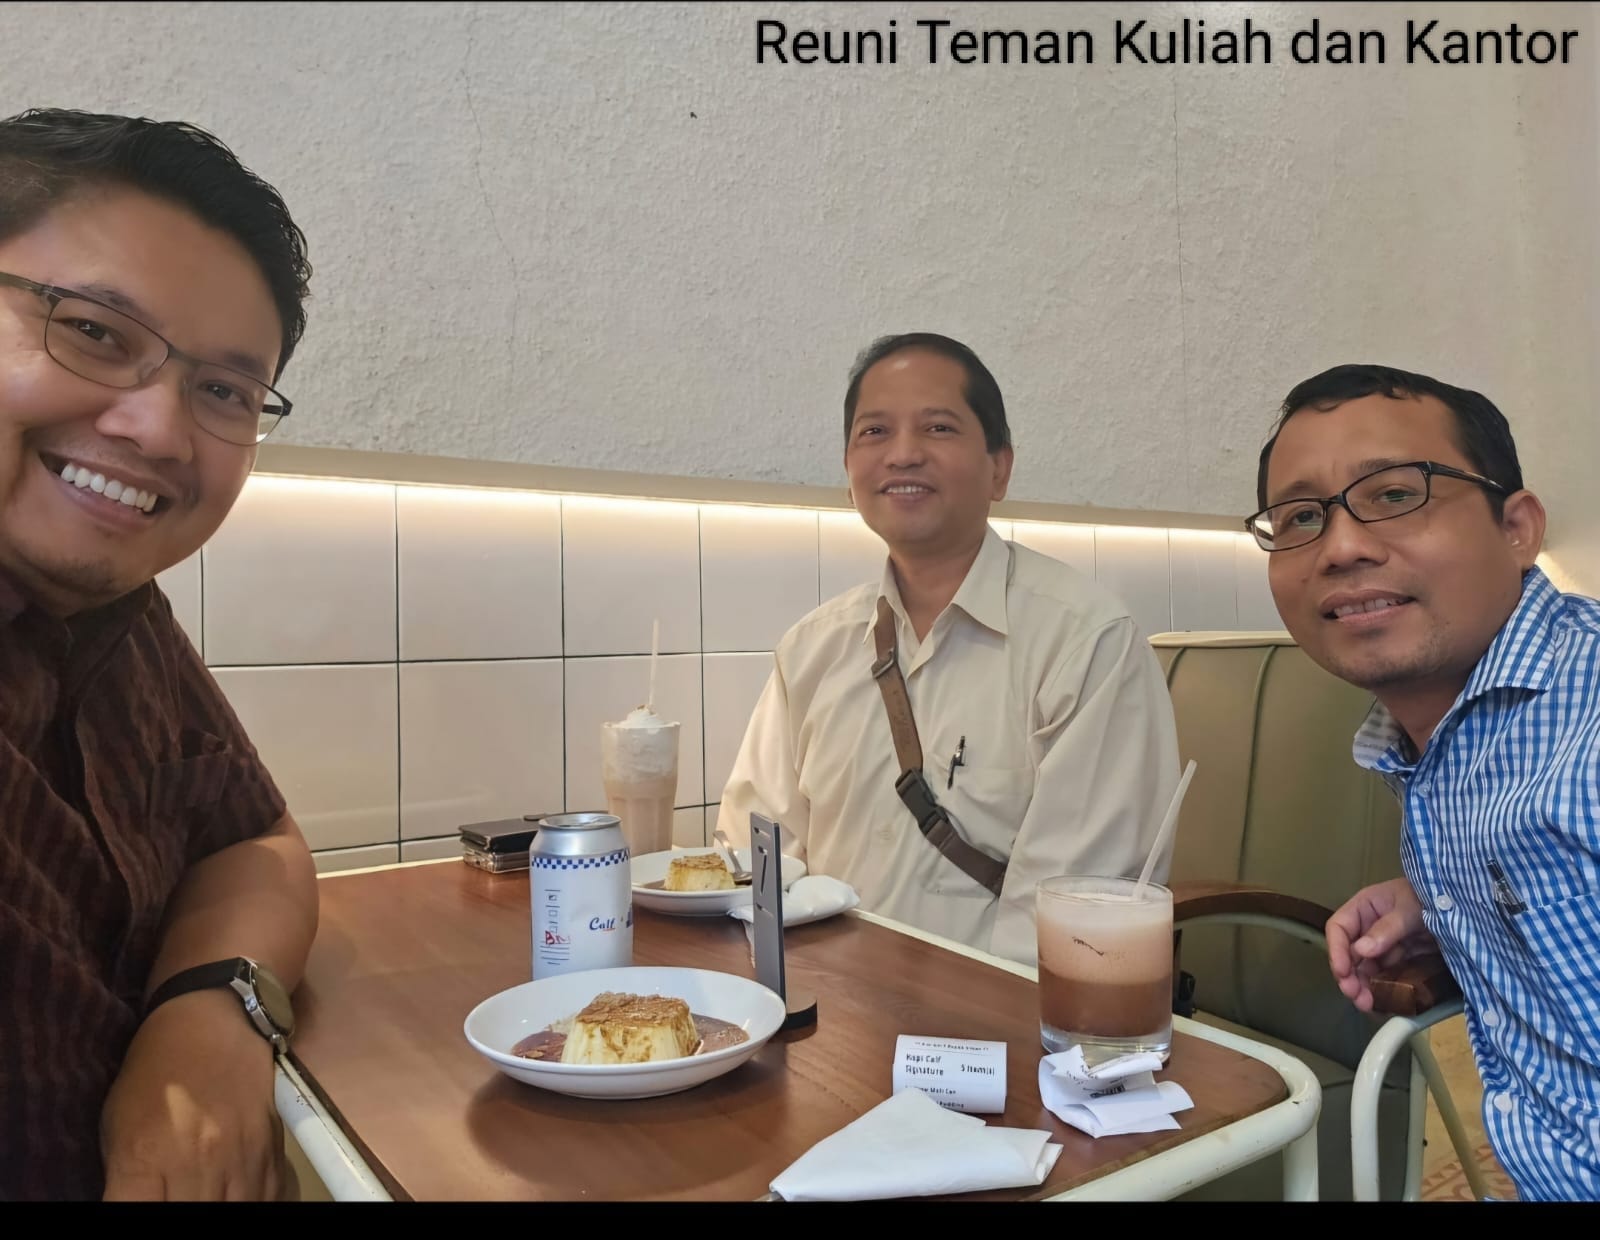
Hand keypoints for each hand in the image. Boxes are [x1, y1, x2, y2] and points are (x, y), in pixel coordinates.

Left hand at [100, 987, 292, 1200]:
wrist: (212, 1022)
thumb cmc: (153, 1074)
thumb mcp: (117, 1128)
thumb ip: (126, 1182)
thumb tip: (134, 1203)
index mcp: (146, 1158)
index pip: (137, 1216)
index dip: (136, 1218)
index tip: (144, 1202)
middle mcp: (197, 1163)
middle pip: (193, 1217)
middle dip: (181, 1213)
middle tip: (176, 1194)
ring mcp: (239, 1157)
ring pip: (237, 1211)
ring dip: (221, 1209)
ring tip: (207, 1194)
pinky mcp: (271, 1147)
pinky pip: (270, 1196)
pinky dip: (254, 1202)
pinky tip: (238, 1195)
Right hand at [1325, 877, 1436, 1012]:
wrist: (1464, 909)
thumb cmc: (1430, 899)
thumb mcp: (1409, 909)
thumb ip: (1387, 928)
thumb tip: (1362, 950)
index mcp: (1364, 909)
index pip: (1339, 928)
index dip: (1336, 950)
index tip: (1343, 971)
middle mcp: (1368, 929)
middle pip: (1349, 955)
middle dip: (1349, 976)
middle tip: (1355, 995)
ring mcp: (1384, 948)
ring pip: (1365, 971)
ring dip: (1363, 988)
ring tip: (1367, 1005)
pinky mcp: (1399, 963)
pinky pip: (1385, 978)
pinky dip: (1381, 991)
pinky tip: (1382, 1003)